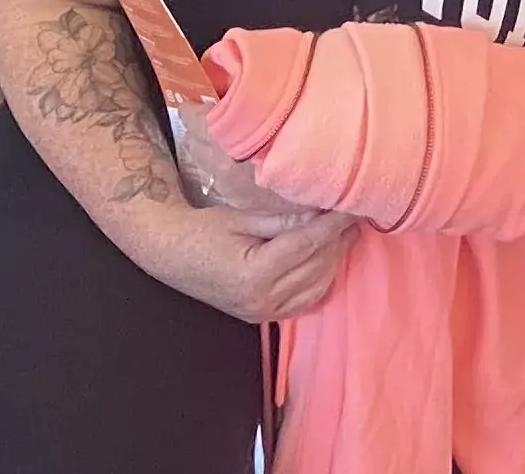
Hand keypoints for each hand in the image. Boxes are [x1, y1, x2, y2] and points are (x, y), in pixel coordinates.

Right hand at [125, 198, 361, 324]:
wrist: (171, 255)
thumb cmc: (203, 230)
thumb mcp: (243, 218)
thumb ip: (285, 220)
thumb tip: (323, 212)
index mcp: (255, 274)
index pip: (307, 246)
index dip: (334, 225)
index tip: (353, 207)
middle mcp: (262, 300)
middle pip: (316, 267)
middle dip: (338, 239)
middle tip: (353, 213)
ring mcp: (263, 313)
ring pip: (317, 286)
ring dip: (334, 259)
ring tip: (343, 231)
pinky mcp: (263, 317)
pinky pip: (305, 300)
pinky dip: (321, 279)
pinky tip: (327, 257)